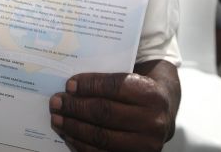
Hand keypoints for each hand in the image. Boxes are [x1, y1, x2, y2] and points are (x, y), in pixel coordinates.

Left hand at [49, 72, 173, 150]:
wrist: (165, 113)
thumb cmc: (142, 90)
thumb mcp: (135, 76)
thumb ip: (108, 79)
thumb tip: (72, 86)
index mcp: (151, 94)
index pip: (114, 87)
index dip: (89, 85)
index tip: (69, 85)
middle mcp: (152, 121)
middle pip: (104, 113)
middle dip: (75, 107)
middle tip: (56, 101)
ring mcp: (145, 145)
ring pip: (101, 137)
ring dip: (73, 128)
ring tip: (57, 118)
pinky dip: (80, 145)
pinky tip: (68, 135)